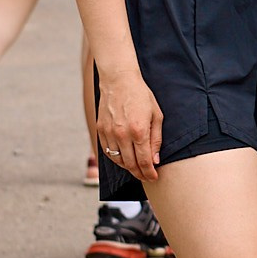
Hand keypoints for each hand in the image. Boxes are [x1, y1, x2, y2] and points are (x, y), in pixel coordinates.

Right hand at [96, 67, 166, 181]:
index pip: (144, 161)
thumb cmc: (141, 96)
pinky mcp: (100, 129)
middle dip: (139, 174)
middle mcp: (122, 134)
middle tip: (146, 177)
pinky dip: (115, 158)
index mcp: (139, 131)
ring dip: (127, 168)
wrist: (119, 80)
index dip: (149, 173)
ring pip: (117, 160)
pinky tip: (123, 158)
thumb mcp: (156, 115)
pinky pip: (107, 151)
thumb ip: (156, 139)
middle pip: (130, 164)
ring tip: (136, 168)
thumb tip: (155, 160)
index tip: (153, 177)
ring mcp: (109, 133)